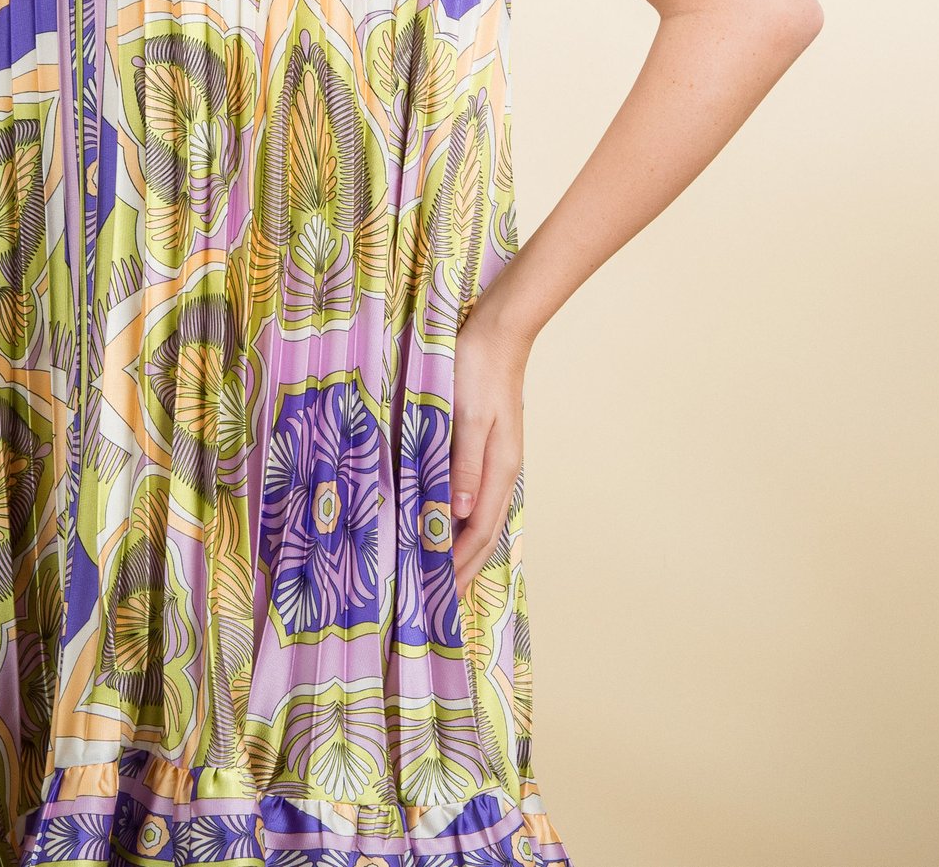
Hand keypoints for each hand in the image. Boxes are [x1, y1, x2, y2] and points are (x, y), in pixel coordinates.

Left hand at [448, 306, 530, 591]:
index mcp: (498, 470)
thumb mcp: (466, 418)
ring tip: (441, 576)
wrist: (497, 335)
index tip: (437, 596)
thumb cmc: (476, 372)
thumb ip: (463, 466)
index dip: (458, 566)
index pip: (478, 533)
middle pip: (483, 535)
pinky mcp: (486, 451)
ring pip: (480, 520)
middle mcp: (501, 473)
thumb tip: (457, 514)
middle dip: (463, 570)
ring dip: (463, 551)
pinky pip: (475, 500)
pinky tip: (446, 528)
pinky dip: (461, 525)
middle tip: (438, 603)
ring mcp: (496, 463)